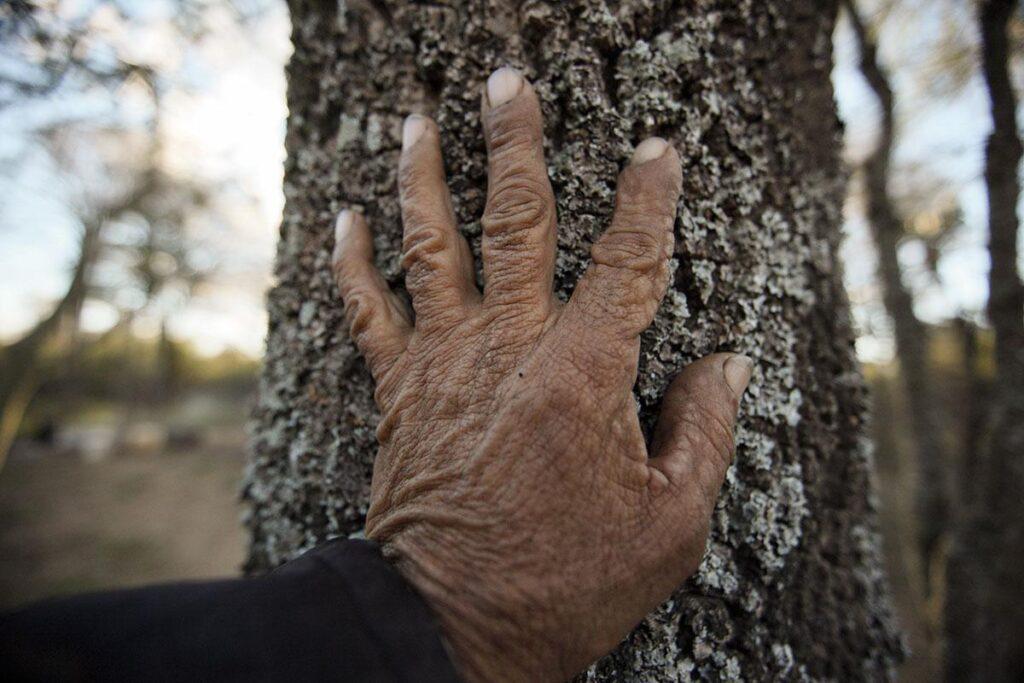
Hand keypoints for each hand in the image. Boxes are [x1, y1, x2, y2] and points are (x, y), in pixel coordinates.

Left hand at [332, 67, 751, 682]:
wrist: (452, 626)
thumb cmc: (567, 581)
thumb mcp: (670, 523)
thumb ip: (704, 432)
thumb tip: (727, 363)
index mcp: (582, 376)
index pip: (627, 263)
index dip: (648, 200)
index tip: (658, 149)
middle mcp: (507, 349)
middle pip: (515, 222)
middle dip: (514, 144)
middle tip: (507, 82)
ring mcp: (444, 364)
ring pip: (432, 247)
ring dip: (423, 177)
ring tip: (416, 119)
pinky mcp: (399, 392)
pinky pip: (367, 312)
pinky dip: (352, 262)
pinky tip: (344, 218)